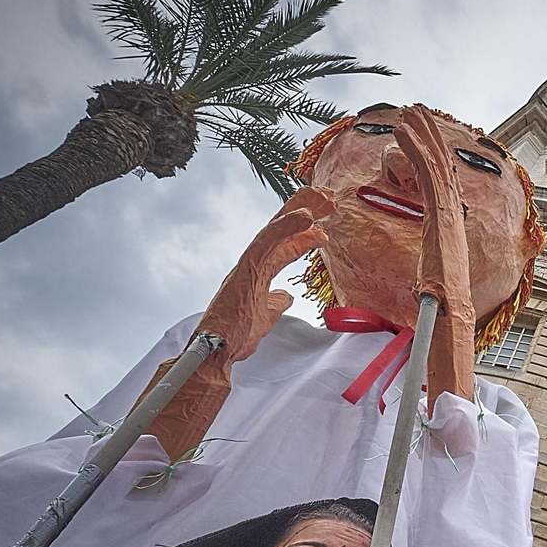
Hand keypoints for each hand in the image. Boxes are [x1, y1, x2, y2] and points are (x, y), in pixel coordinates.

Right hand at [200, 186, 333, 363]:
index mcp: (256, 271)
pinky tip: (306, 215)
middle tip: (329, 196)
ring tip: (324, 198)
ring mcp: (248, 264)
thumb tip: (287, 296)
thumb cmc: (235, 336)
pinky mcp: (246, 269)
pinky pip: (268, 241)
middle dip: (305, 210)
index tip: (323, 224)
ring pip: (276, 228)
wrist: (217, 350)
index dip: (303, 233)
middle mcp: (252, 262)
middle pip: (281, 228)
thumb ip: (276, 303)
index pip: (283, 245)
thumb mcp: (267, 316)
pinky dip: (287, 226)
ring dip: (301, 210)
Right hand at [391, 104, 474, 409]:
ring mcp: (447, 247)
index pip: (441, 205)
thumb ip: (448, 406)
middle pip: (443, 185)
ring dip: (426, 152)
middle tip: (414, 111)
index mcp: (446, 266)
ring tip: (411, 116)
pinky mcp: (439, 247)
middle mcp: (450, 251)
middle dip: (429, 147)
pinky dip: (422, 171)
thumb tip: (459, 444)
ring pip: (440, 187)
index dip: (428, 168)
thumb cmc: (444, 374)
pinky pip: (432, 199)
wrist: (454, 377)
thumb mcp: (444, 384)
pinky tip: (412, 150)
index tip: (414, 135)